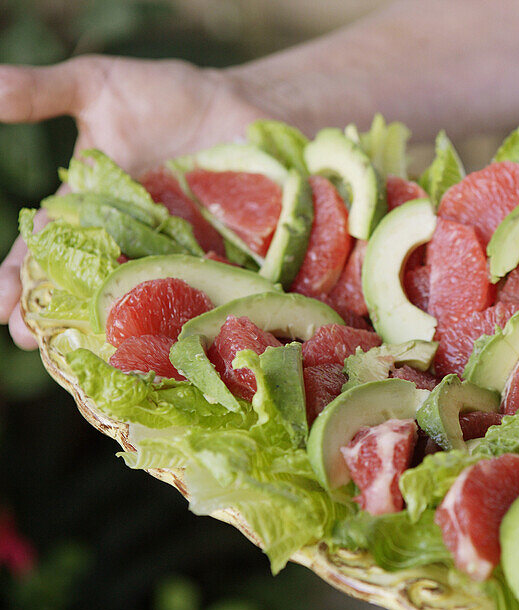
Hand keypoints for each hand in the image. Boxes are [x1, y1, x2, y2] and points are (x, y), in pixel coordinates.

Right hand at [0, 55, 266, 347]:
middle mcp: (130, 247)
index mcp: (89, 213)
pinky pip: (215, 294)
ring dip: (130, 331)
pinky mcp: (228, 263)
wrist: (242, 105)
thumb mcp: (98, 87)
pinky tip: (193, 340)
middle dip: (64, 319)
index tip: (0, 308)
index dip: (17, 279)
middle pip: (90, 291)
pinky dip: (207, 313)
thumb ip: (40, 93)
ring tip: (110, 361)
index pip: (43, 251)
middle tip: (38, 345)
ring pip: (149, 304)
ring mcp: (179, 260)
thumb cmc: (164, 98)